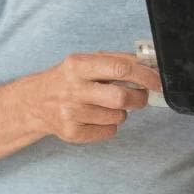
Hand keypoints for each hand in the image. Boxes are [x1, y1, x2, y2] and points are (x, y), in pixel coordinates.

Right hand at [25, 52, 160, 143]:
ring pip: (118, 117)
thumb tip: (150, 65)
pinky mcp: (72, 133)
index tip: (158, 82)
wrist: (34, 102)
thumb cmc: (68, 79)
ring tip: (106, 105)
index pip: (120, 68)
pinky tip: (97, 117)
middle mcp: (73, 89)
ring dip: (121, 112)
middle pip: (121, 98)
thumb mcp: (86, 62)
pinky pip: (109, 131)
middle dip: (139, 99)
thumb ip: (117, 60)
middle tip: (140, 97)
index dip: (145, 76)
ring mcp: (71, 113)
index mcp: (79, 65)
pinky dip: (110, 125)